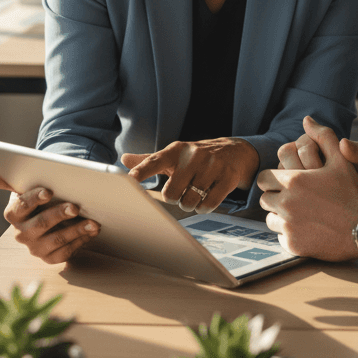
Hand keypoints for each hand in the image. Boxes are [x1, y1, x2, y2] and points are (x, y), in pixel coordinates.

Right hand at [0, 165, 99, 264]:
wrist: (48, 212)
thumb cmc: (38, 196)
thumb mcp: (24, 185)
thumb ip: (7, 179)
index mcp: (13, 214)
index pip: (21, 206)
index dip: (34, 199)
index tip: (49, 191)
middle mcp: (21, 233)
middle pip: (40, 224)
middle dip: (59, 214)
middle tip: (75, 207)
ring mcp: (35, 247)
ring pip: (55, 240)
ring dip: (75, 230)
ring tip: (92, 222)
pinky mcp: (49, 257)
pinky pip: (64, 253)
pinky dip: (79, 242)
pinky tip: (91, 231)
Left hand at [120, 137, 259, 212]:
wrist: (234, 151)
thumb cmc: (196, 157)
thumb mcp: (173, 155)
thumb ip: (149, 160)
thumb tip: (124, 159)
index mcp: (175, 150)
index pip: (155, 161)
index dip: (142, 171)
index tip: (130, 179)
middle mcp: (193, 155)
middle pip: (171, 193)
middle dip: (175, 198)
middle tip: (182, 190)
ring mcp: (212, 166)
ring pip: (190, 201)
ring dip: (190, 203)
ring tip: (196, 192)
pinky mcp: (227, 177)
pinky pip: (209, 204)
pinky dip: (204, 207)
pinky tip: (206, 197)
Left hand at [257, 116, 357, 261]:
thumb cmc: (353, 192)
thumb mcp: (340, 160)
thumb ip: (322, 136)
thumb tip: (307, 119)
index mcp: (293, 181)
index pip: (263, 178)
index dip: (272, 179)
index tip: (284, 182)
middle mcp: (286, 203)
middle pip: (264, 198)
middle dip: (275, 196)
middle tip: (292, 198)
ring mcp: (288, 226)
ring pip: (270, 218)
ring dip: (279, 215)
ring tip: (297, 213)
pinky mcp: (293, 245)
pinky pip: (280, 238)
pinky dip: (288, 234)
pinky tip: (305, 229)